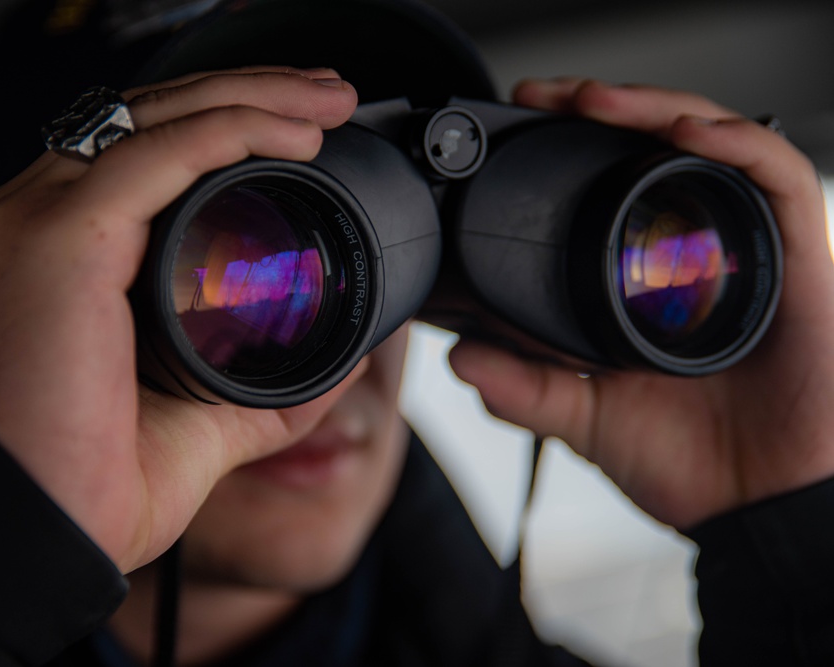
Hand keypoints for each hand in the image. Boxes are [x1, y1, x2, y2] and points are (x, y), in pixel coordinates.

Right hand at [0, 67, 359, 571]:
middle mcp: (33, 217)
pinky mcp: (56, 237)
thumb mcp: (204, 417)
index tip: (302, 128)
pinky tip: (295, 134)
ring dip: (253, 97)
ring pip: (159, 120)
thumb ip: (268, 386)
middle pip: (152, 120)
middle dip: (250, 94)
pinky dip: (233, 130)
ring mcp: (37, 219)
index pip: (141, 153)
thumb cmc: (94, 482)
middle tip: (331, 94)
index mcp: (54, 249)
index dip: (222, 125)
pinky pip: (160, 155)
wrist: (38, 534)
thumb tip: (342, 357)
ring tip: (330, 100)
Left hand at [449, 78, 833, 528]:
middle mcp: (700, 253)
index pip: (613, 187)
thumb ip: (526, 391)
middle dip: (603, 110)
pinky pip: (777, 182)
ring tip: (596, 100)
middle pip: (658, 150)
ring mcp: (748, 251)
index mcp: (649, 279)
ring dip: (654, 111)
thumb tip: (461, 359)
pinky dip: (736, 146)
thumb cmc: (686, 462)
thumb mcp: (585, 418)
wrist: (754, 509)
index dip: (571, 149)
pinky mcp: (797, 261)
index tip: (518, 130)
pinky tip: (687, 132)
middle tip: (545, 95)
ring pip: (712, 146)